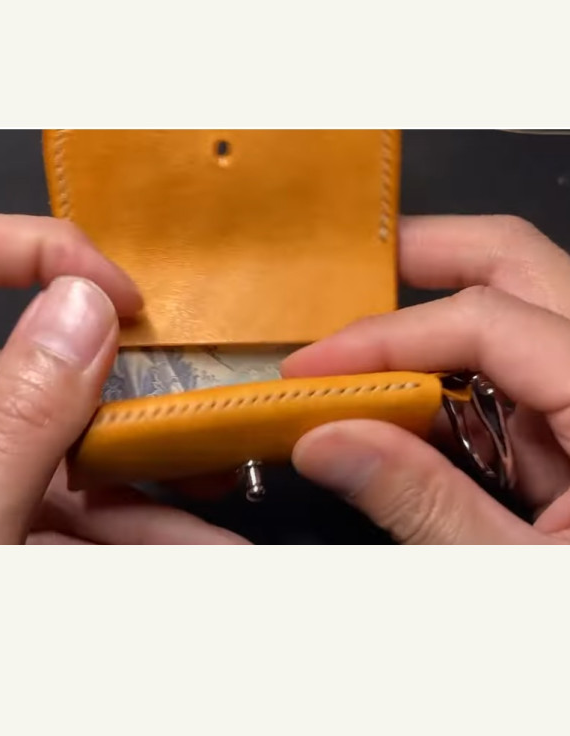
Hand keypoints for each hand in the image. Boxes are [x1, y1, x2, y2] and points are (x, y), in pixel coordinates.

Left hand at [0, 212, 245, 543]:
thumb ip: (19, 420)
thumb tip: (83, 310)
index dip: (38, 250)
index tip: (124, 294)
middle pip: (47, 377)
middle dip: (142, 409)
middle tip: (205, 406)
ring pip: (76, 456)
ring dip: (159, 485)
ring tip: (222, 505)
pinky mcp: (5, 525)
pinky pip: (76, 514)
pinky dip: (138, 528)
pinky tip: (199, 543)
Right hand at [284, 215, 569, 543]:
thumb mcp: (520, 578)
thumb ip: (424, 504)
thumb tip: (329, 443)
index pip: (489, 322)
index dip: (387, 337)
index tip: (313, 367)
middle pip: (521, 265)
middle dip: (429, 256)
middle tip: (351, 274)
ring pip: (518, 305)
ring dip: (435, 313)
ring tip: (364, 335)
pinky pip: (508, 372)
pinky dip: (448, 379)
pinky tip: (401, 404)